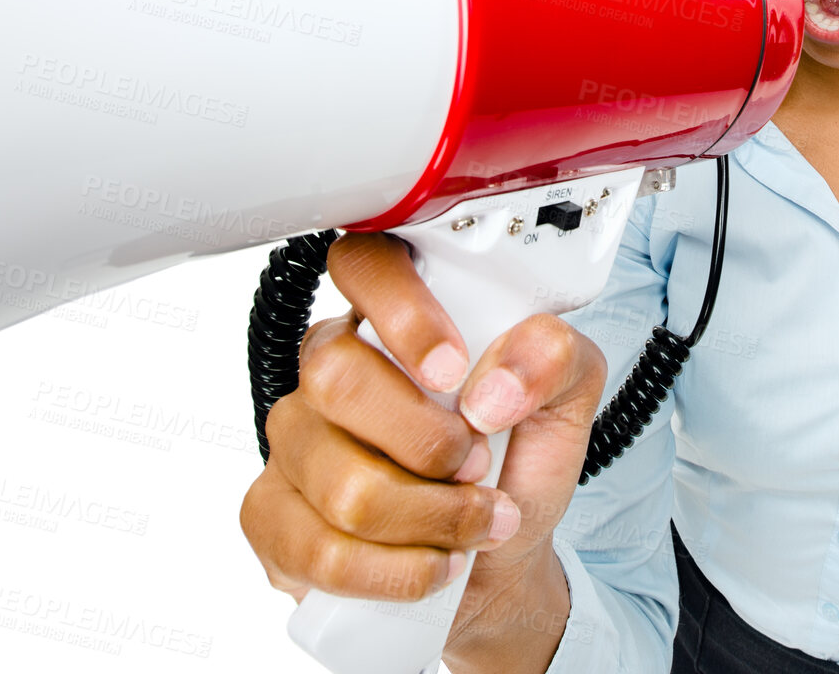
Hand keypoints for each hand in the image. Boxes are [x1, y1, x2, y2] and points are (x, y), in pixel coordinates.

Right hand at [238, 230, 608, 635]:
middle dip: (429, 444)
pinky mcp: (272, 517)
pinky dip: (396, 573)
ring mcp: (292, 442)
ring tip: (471, 521)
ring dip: (432, 520)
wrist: (499, 561)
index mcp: (392, 316)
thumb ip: (553, 357)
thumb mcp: (566, 397)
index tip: (453, 370)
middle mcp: (327, 367)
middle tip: (477, 463)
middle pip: (337, 381)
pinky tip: (431, 563)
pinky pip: (318, 552)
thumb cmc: (517, 462)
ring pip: (342, 486)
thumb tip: (492, 388)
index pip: (363, 265)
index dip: (402, 313)